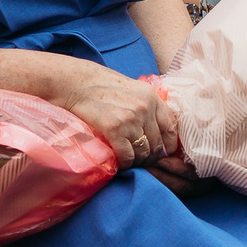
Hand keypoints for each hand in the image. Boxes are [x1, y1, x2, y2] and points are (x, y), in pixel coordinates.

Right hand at [58, 61, 178, 165]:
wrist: (75, 82)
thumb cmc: (100, 85)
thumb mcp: (131, 89)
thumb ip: (145, 105)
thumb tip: (155, 129)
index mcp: (151, 97)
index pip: (171, 127)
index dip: (169, 145)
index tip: (163, 152)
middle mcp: (145, 108)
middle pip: (157, 144)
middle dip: (150, 156)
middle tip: (139, 159)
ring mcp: (131, 119)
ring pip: (144, 153)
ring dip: (136, 161)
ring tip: (128, 160)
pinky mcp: (114, 129)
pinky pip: (128, 156)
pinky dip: (125, 163)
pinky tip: (119, 161)